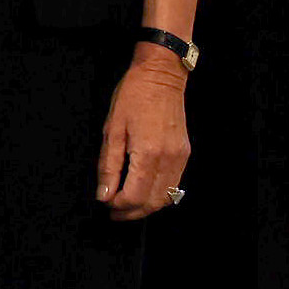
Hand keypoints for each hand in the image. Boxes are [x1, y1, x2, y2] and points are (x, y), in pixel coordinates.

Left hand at [98, 51, 190, 219]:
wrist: (161, 75)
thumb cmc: (133, 97)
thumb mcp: (112, 130)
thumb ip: (108, 166)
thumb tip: (104, 195)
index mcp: (148, 153)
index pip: (135, 196)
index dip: (119, 206)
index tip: (106, 204)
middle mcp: (168, 159)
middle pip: (152, 203)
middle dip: (132, 212)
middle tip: (114, 211)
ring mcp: (180, 157)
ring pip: (166, 198)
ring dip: (146, 206)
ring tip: (127, 203)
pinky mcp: (185, 154)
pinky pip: (174, 184)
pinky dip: (158, 194)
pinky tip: (143, 189)